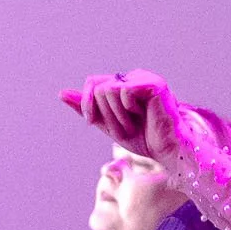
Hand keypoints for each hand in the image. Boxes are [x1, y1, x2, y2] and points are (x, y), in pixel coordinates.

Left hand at [62, 70, 184, 165]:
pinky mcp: (153, 84)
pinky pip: (123, 91)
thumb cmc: (144, 140)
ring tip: (132, 127)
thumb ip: (88, 108)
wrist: (168, 152)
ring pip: (108, 90)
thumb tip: (61, 93)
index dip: (86, 102)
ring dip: (116, 117)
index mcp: (124, 84)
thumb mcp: (108, 124)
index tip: (90, 121)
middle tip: (123, 130)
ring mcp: (144, 78)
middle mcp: (134, 77)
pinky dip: (127, 110)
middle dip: (105, 115)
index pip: (93, 82)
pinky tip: (142, 116)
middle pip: (98, 86)